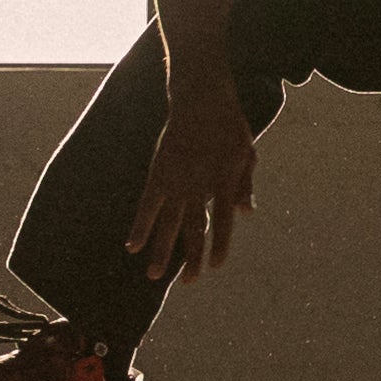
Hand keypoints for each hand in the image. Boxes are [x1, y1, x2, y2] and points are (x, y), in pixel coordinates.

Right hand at [125, 79, 257, 286]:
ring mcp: (176, 180)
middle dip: (191, 258)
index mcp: (224, 181)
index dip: (219, 246)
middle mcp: (199, 185)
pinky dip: (140, 225)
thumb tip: (247, 213)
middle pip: (193, 229)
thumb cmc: (228, 124)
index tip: (215, 265)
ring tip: (154, 275)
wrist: (200, 97)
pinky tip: (133, 245)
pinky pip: (147, 204)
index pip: (222, 222)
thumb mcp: (246, 153)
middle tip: (189, 282)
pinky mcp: (158, 172)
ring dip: (161, 251)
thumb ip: (244, 184)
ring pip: (168, 223)